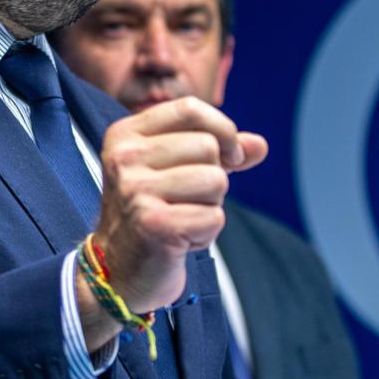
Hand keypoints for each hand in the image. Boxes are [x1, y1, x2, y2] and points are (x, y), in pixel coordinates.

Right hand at [85, 97, 267, 332]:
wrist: (118, 269)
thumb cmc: (151, 212)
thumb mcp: (177, 170)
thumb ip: (219, 151)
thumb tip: (259, 146)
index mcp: (126, 134)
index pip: (190, 109)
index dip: (222, 129)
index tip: (227, 157)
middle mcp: (125, 157)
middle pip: (208, 146)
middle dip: (213, 178)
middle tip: (185, 200)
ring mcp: (135, 190)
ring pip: (216, 181)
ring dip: (211, 206)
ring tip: (182, 218)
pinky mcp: (153, 224)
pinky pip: (214, 217)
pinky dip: (206, 232)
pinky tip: (180, 239)